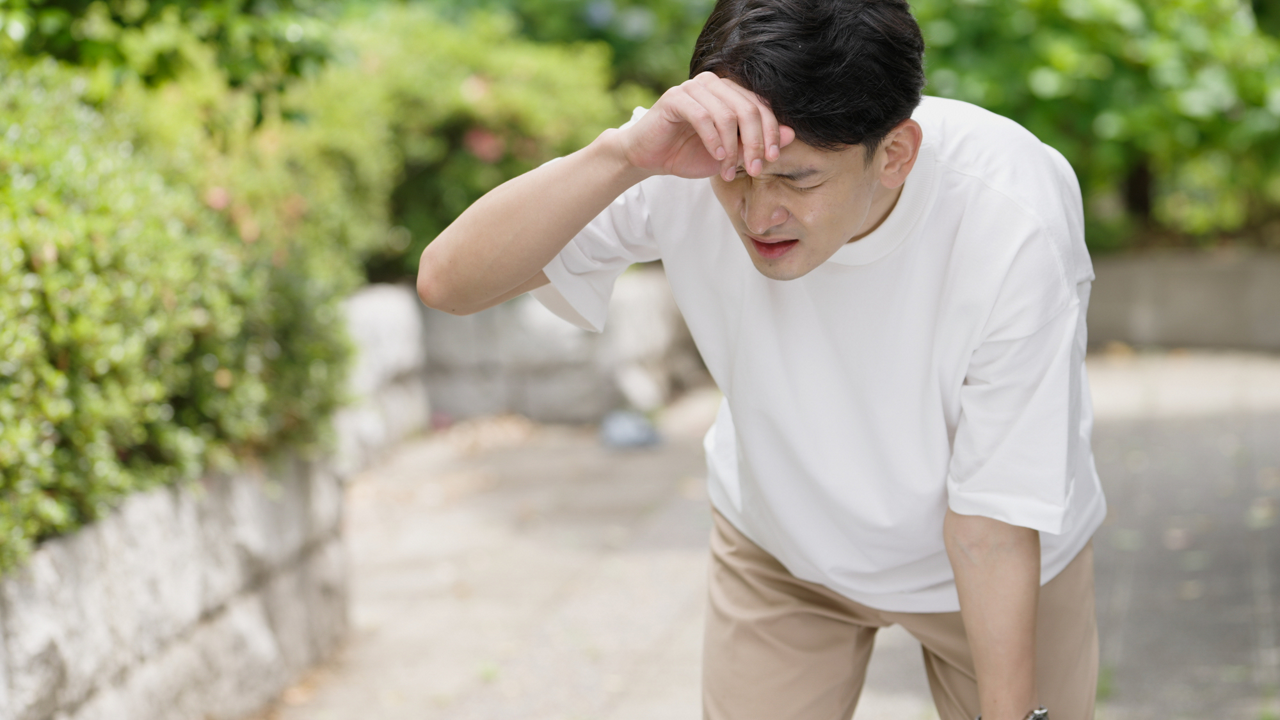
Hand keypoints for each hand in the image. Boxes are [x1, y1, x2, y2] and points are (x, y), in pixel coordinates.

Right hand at [617, 72, 795, 181]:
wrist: (650, 158)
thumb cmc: (689, 153)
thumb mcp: (730, 154)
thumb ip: (756, 143)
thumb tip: (790, 134)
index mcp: (730, 92)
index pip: (761, 106)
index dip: (771, 133)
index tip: (772, 159)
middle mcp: (714, 84)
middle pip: (748, 109)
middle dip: (756, 143)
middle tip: (755, 170)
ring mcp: (693, 88)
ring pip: (728, 114)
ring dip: (733, 148)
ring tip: (729, 170)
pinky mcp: (674, 98)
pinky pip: (703, 117)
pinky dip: (714, 140)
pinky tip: (716, 157)